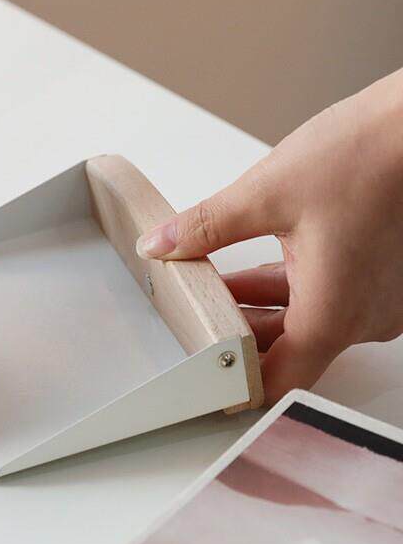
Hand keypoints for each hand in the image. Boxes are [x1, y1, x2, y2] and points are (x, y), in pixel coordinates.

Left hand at [136, 68, 402, 404]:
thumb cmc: (369, 155)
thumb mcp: (266, 194)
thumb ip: (205, 227)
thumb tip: (162, 244)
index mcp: (334, 312)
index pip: (280, 380)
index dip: (239, 388)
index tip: (207, 386)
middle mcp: (363, 316)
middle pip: (288, 349)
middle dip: (235, 335)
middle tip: (192, 320)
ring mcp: (378, 298)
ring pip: (304, 321)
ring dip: (255, 308)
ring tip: (208, 288)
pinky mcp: (380, 275)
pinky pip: (325, 297)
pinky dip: (286, 289)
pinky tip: (248, 270)